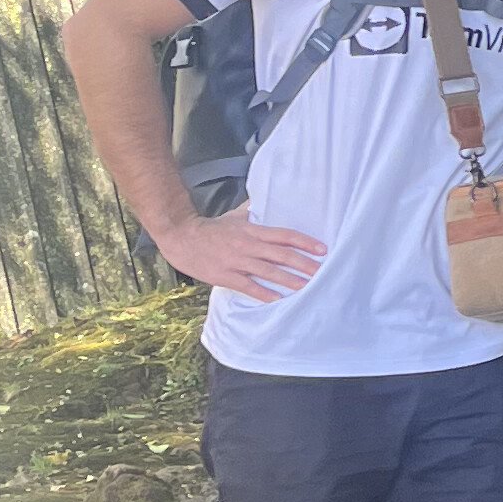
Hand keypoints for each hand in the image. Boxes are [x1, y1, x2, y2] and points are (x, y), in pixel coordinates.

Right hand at [153, 209, 328, 298]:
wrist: (181, 237)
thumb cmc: (211, 228)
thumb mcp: (234, 217)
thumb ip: (253, 213)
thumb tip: (267, 202)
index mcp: (252, 230)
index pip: (284, 235)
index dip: (304, 242)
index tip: (322, 249)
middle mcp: (247, 245)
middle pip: (281, 254)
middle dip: (303, 263)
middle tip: (321, 271)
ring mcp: (236, 261)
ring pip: (268, 271)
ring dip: (289, 280)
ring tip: (307, 286)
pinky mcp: (225, 276)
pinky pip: (248, 286)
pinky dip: (263, 293)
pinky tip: (278, 299)